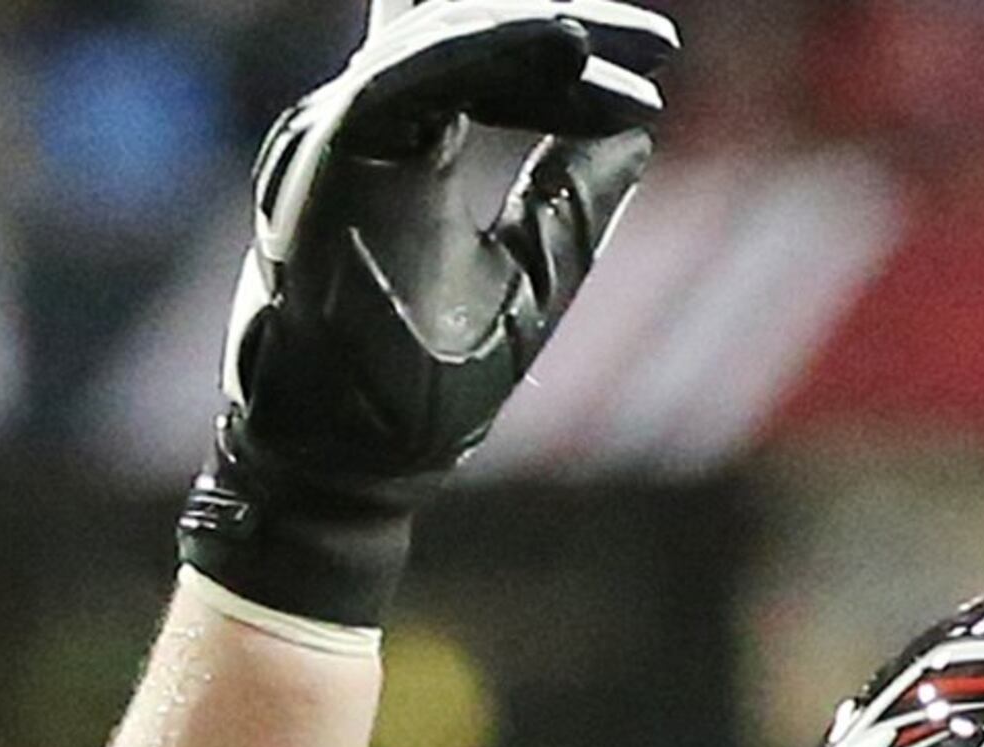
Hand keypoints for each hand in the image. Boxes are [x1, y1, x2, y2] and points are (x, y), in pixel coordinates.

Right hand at [177, 0, 680, 627]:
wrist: (358, 465)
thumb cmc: (429, 384)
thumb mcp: (532, 272)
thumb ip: (570, 199)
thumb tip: (638, 134)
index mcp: (405, 149)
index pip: (479, 58)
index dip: (562, 47)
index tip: (660, 61)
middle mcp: (362, 131)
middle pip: (457, 30)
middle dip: (562, 24)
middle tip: (659, 42)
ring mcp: (333, 142)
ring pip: (432, 40)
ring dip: (529, 30)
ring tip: (609, 42)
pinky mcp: (322, 166)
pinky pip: (402, 82)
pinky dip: (481, 53)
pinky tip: (562, 43)